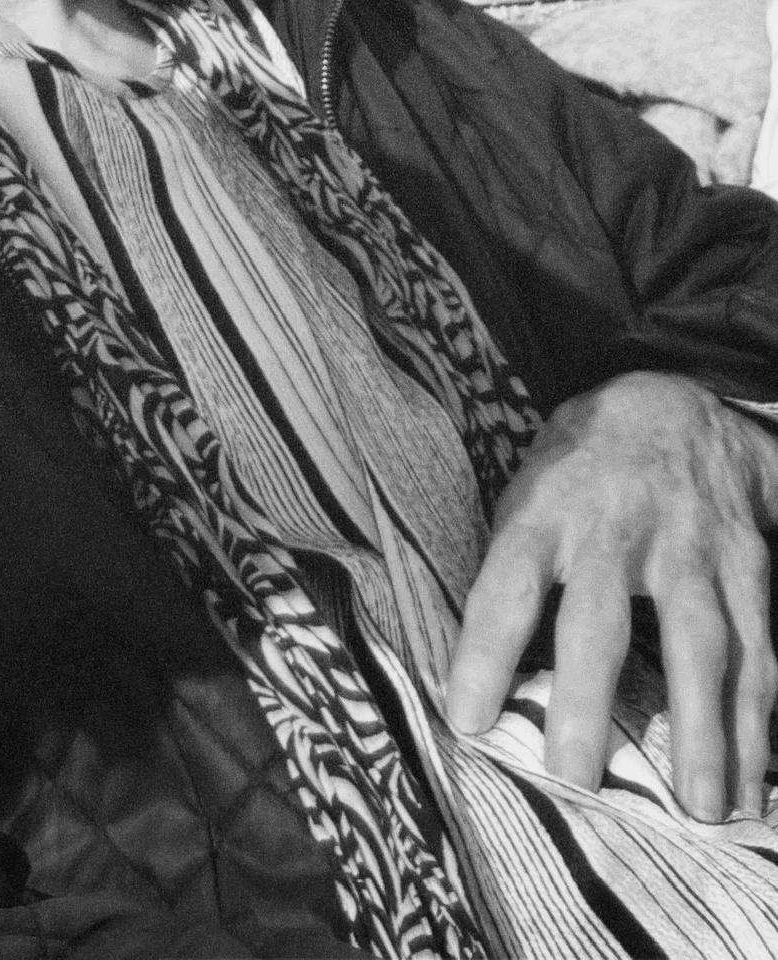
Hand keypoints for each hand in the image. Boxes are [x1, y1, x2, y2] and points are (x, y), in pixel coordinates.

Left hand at [445, 371, 777, 819]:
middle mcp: (617, 525)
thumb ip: (513, 568)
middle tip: (575, 776)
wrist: (677, 404)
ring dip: (703, 728)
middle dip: (588, 697)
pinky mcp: (747, 563)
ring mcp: (690, 544)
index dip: (484, 650)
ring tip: (699, 808)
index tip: (466, 719)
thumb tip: (479, 671)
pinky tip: (752, 784)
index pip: (506, 582)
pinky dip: (757, 720)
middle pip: (602, 617)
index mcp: (546, 507)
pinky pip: (758, 648)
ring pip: (701, 640)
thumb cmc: (581, 468)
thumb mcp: (529, 490)